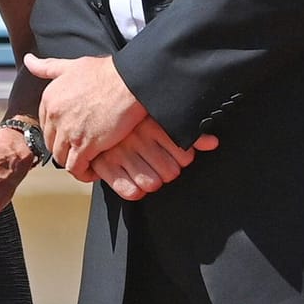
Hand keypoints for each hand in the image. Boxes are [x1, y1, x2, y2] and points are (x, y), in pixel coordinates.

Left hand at [24, 54, 145, 178]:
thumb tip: (27, 60)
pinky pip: (76, 169)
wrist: (130, 81)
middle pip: (52, 143)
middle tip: (83, 150)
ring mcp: (68, 132)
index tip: (74, 135)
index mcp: (49, 98)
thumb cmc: (107, 72)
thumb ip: (48, 67)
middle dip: (66, 148)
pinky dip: (83, 173)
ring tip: (90, 161)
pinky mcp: (84, 145)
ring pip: (61, 158)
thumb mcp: (72, 65)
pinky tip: (95, 170)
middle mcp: (54, 116)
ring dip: (74, 162)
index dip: (60, 133)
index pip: (46, 126)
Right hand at [88, 118, 219, 201]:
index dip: (183, 160)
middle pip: (170, 172)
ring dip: (153, 182)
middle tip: (162, 166)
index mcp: (151, 123)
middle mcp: (136, 138)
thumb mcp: (158, 117)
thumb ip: (186, 131)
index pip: (183, 154)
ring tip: (149, 174)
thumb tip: (213, 143)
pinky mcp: (103, 166)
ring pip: (152, 183)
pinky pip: (129, 191)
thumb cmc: (128, 117)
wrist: (90, 112)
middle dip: (169, 172)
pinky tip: (135, 183)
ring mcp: (119, 152)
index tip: (176, 156)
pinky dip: (134, 191)